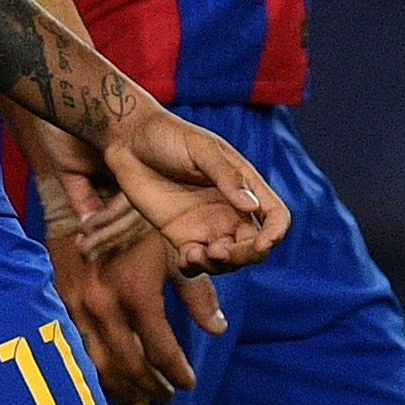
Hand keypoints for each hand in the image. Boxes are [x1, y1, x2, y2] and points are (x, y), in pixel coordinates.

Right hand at [48, 201, 216, 404]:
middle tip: (167, 395)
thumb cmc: (135, 222)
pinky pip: (79, 349)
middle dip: (151, 386)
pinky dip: (96, 368)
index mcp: (136, 295)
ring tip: (141, 395)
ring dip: (122, 385)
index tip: (188, 382)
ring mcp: (78, 309)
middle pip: (130, 366)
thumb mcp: (173, 252)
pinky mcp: (61, 306)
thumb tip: (218, 328)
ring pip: (99, 364)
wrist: (81, 200)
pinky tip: (110, 374)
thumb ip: (198, 294)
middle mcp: (104, 308)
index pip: (160, 352)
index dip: (177, 372)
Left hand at [95, 105, 287, 274]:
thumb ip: (225, 176)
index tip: (263, 243)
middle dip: (244, 256)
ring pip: (227, 261)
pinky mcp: (181, 236)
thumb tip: (251, 206)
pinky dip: (196, 268)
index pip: (275, 216)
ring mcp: (206, 226)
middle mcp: (230, 210)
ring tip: (196, 254)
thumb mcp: (200, 149)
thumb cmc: (168, 136)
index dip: (275, 233)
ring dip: (219, 266)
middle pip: (254, 247)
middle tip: (220, 251)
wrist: (129, 142)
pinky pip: (197, 263)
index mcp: (244, 186)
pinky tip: (186, 258)